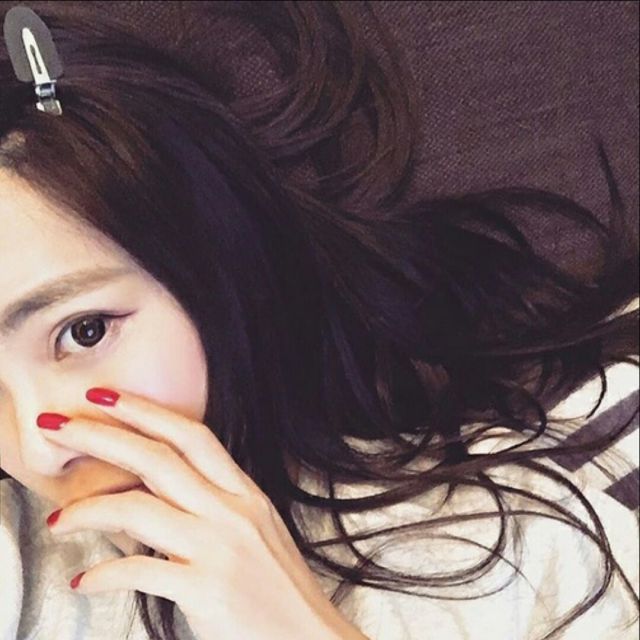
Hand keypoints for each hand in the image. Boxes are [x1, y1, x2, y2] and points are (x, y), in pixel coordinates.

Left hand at [38, 387, 368, 639]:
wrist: (310, 636)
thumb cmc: (278, 587)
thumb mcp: (254, 531)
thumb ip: (213, 505)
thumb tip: (156, 490)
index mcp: (245, 494)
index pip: (193, 437)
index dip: (147, 411)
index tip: (107, 397)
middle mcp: (232, 512)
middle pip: (157, 459)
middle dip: (101, 436)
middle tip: (59, 425)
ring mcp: (219, 548)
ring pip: (139, 508)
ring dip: (87, 510)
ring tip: (57, 520)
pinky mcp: (206, 589)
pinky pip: (139, 570)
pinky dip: (104, 573)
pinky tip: (86, 579)